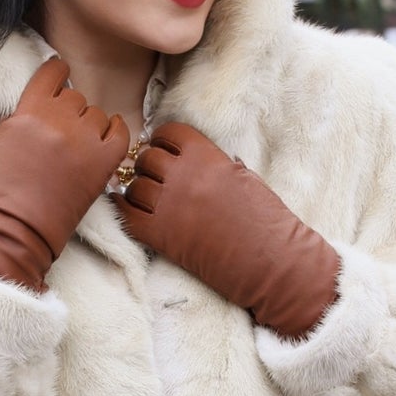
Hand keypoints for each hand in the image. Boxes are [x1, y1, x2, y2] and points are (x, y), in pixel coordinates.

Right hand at [0, 58, 129, 293]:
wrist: (14, 229)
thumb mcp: (2, 141)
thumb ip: (23, 117)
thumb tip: (43, 104)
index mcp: (28, 111)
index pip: (51, 74)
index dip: (57, 73)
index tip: (61, 75)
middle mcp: (58, 120)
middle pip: (75, 98)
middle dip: (70, 112)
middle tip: (62, 135)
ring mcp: (83, 140)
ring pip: (97, 115)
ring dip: (89, 127)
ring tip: (77, 150)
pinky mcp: (103, 162)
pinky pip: (120, 133)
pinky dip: (116, 132)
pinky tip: (108, 137)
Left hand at [117, 121, 339, 338]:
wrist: (272, 263)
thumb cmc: (268, 222)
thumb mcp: (246, 178)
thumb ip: (218, 164)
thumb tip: (201, 158)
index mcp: (208, 157)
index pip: (169, 133)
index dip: (164, 141)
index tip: (165, 150)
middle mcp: (185, 176)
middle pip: (147, 158)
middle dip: (148, 165)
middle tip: (155, 176)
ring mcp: (170, 205)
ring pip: (134, 186)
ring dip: (138, 191)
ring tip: (147, 198)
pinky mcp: (161, 236)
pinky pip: (126, 216)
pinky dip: (124, 211)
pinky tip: (129, 211)